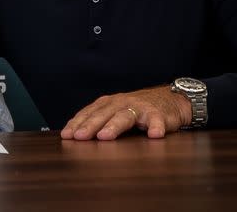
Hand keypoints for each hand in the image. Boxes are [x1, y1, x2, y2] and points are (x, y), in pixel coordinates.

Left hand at [61, 86, 191, 140]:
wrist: (170, 100)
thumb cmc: (137, 109)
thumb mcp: (115, 112)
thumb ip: (99, 121)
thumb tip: (74, 136)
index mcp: (108, 103)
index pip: (89, 113)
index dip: (77, 123)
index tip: (66, 135)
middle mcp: (121, 103)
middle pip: (103, 114)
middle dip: (90, 126)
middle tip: (79, 137)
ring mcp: (139, 108)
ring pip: (124, 117)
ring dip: (114, 126)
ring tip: (105, 136)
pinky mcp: (158, 114)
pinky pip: (157, 121)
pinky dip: (156, 127)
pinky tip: (154, 135)